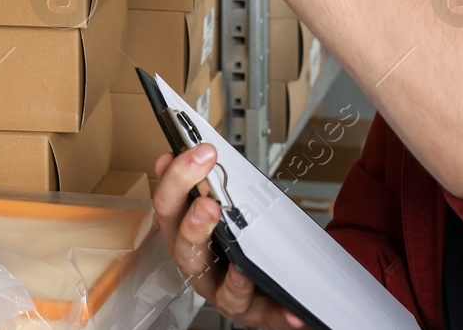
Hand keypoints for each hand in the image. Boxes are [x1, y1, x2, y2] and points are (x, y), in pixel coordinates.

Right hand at [153, 144, 304, 328]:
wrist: (269, 272)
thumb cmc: (241, 235)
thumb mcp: (228, 202)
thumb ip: (212, 180)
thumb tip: (196, 149)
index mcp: (186, 235)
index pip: (168, 207)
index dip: (176, 179)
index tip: (197, 153)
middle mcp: (199, 267)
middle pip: (185, 250)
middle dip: (194, 226)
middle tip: (208, 203)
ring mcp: (225, 294)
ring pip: (219, 290)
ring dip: (231, 276)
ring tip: (242, 264)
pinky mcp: (256, 313)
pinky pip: (267, 315)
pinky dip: (279, 313)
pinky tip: (294, 311)